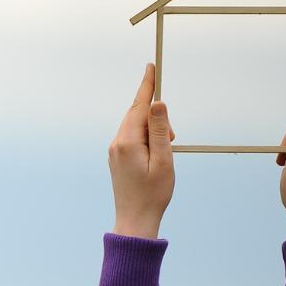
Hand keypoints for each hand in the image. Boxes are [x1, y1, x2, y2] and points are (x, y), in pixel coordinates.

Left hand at [107, 63, 174, 238]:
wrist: (135, 219)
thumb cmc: (153, 194)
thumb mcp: (164, 160)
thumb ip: (159, 130)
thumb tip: (157, 104)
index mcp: (127, 142)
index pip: (139, 106)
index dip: (147, 86)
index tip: (151, 66)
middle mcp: (116, 143)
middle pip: (137, 115)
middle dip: (156, 119)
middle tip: (170, 140)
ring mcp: (114, 151)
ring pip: (136, 127)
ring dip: (153, 132)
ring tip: (163, 155)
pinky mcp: (116, 157)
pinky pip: (132, 137)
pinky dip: (146, 139)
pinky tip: (154, 156)